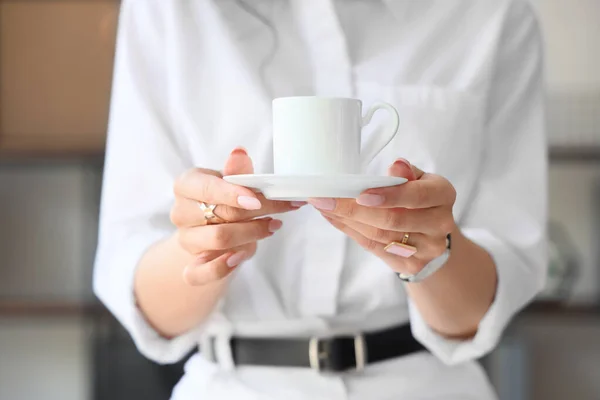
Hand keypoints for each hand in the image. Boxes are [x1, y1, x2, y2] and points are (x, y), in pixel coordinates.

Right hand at [170, 148, 303, 285]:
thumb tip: (239, 153)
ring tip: (273, 226)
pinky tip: (243, 256)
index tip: (258, 200)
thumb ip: (236, 171)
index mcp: (187, 185)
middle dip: (259, 210)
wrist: (213, 232)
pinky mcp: (191, 266)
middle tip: (286, 207)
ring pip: (218, 240)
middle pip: (221, 214)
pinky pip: (199, 273)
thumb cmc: (224, 201)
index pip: (207, 188)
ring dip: (252, 233)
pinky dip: (222, 267)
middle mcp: (181, 212)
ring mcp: (185, 240)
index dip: (232, 193)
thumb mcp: (232, 182)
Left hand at [309, 158, 455, 277]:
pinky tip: (333, 218)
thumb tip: (397, 166)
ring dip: (346, 220)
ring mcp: (426, 249)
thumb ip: (407, 173)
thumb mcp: (419, 178)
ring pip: (379, 236)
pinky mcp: (410, 264)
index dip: (389, 195)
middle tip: (326, 199)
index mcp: (443, 195)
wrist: (433, 234)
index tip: (361, 193)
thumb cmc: (420, 198)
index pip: (417, 196)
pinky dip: (349, 231)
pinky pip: (373, 248)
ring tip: (324, 206)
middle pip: (393, 220)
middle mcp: (439, 224)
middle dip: (355, 209)